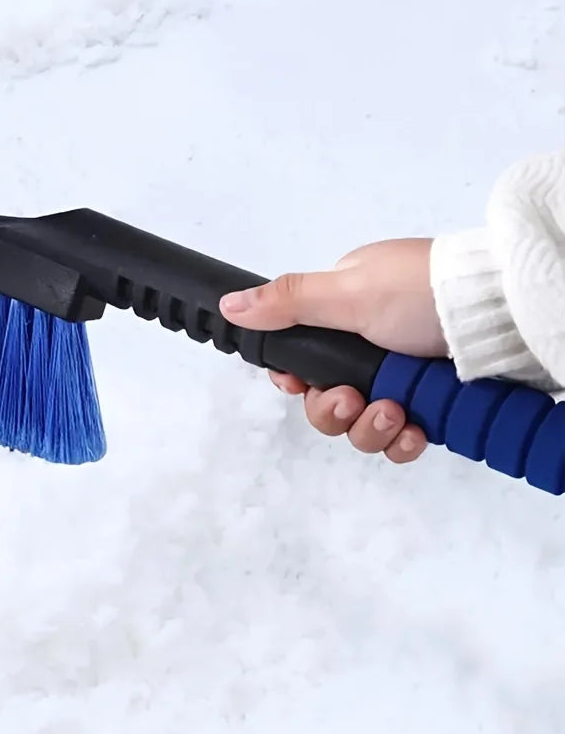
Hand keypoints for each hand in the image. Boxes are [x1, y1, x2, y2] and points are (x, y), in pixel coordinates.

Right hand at [219, 238, 446, 463]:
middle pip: (326, 399)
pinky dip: (403, 441)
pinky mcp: (431, 405)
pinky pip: (400, 439)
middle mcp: (369, 347)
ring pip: (360, 425)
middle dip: (333, 409)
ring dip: (370, 428)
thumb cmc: (423, 293)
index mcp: (344, 313)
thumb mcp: (349, 292)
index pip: (300, 360)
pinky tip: (415, 431)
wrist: (503, 315)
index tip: (300, 383)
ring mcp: (401, 377)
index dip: (296, 381)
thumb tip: (229, 305)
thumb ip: (288, 302)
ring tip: (396, 414)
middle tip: (353, 399)